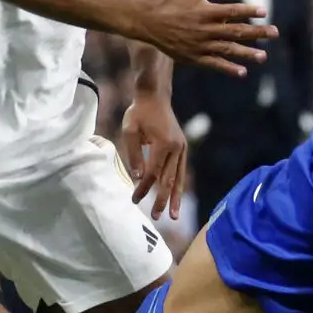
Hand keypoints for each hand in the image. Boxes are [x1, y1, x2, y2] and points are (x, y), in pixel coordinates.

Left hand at [118, 94, 188, 218]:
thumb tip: (139, 178)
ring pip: (179, 177)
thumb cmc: (138, 112)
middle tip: (158, 216)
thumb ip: (134, 154)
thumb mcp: (130, 130)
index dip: (144, 188)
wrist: (155, 96)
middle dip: (162, 199)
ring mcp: (182, 147)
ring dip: (175, 197)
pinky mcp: (183, 147)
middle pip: (168, 179)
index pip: (153, 172)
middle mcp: (176, 147)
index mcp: (163, 144)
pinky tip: (176, 196)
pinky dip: (178, 184)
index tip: (135, 199)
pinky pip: (181, 170)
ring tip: (173, 215)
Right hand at [141, 0, 276, 76]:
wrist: (149, 21)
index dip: (249, 10)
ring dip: (247, 53)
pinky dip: (228, 68)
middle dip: (257, 32)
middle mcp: (206, 29)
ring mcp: (201, 45)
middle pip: (236, 31)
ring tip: (263, 56)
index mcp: (206, 10)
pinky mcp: (194, 57)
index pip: (233, 11)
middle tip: (275, 33)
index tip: (264, 11)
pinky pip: (215, 64)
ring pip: (228, 49)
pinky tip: (243, 72)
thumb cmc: (171, 0)